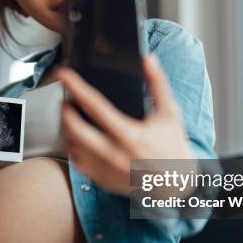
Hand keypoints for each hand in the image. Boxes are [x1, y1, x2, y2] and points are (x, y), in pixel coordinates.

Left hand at [56, 54, 193, 196]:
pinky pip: (78, 163)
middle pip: (75, 128)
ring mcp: (106, 169)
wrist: (177, 184)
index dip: (76, 87)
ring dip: (67, 128)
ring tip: (70, 116)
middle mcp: (114, 154)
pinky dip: (74, 148)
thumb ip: (158, 83)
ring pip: (73, 146)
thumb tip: (149, 59)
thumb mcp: (170, 112)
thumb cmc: (173, 147)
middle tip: (66, 99)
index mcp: (129, 134)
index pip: (95, 106)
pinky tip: (78, 138)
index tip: (64, 74)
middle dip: (65, 110)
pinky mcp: (102, 180)